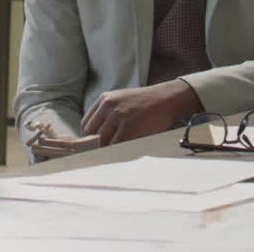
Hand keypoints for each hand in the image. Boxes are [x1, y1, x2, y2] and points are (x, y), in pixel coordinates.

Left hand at [80, 79, 202, 145]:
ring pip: (103, 141)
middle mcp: (108, 105)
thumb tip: (95, 137)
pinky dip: (116, 152)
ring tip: (113, 155)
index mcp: (104, 99)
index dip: (88, 138)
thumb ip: (108, 114)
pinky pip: (116, 145)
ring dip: (106, 150)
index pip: (86, 123)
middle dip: (96, 146)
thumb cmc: (146, 103)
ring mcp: (118, 115)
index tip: (93, 146)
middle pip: (92, 133)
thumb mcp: (122, 101)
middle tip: (102, 154)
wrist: (167, 99)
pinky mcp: (129, 126)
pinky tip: (121, 154)